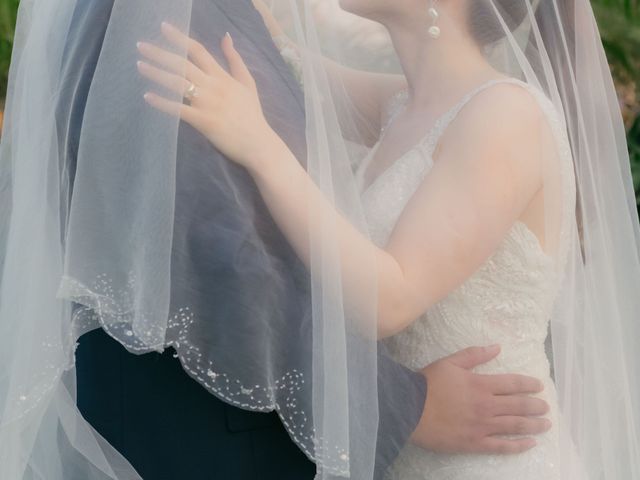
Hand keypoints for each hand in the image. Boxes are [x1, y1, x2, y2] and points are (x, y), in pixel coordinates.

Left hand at [136, 22, 279, 167]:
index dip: (179, 37)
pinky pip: (179, 109)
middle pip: (182, 64)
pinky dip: (162, 103)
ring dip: (157, 73)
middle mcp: (212, 86)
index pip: (197, 51)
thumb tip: (226, 36)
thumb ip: (235, 59)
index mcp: (221, 76)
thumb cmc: (252, 114)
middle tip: (141, 45)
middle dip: (160, 53)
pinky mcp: (203, 121)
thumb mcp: (247, 82)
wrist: (258, 142)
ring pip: (178, 83)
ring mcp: (207, 103)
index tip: (163, 27)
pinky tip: (147, 96)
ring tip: (140, 65)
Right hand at [411, 345, 551, 454]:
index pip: (512, 383)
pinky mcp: (474, 443)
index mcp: (481, 384)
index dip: (528, 384)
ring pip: (515, 426)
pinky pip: (502, 447)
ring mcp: (482, 426)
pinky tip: (530, 444)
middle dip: (536, 406)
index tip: (539, 386)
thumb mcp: (450, 362)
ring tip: (546, 424)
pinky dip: (518, 446)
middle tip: (546, 407)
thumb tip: (497, 347)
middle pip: (518, 405)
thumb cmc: (428, 383)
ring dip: (533, 425)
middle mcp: (486, 405)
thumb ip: (474, 355)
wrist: (410, 408)